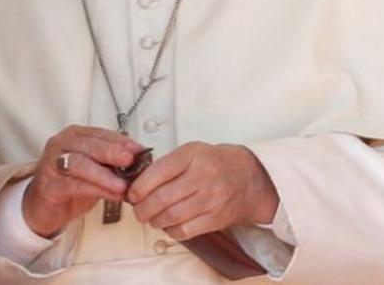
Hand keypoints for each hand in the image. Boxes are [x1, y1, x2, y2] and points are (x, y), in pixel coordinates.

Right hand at [22, 126, 145, 237]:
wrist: (44, 207)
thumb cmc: (70, 184)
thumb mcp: (96, 170)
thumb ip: (113, 163)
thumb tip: (141, 160)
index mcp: (75, 136)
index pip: (101, 134)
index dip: (122, 141)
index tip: (140, 150)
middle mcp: (62, 145)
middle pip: (89, 144)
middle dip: (113, 151)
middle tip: (130, 159)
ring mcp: (53, 164)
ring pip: (81, 163)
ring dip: (104, 174)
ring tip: (123, 184)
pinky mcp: (50, 185)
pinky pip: (75, 186)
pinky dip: (96, 190)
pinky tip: (111, 195)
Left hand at [128, 143, 278, 240]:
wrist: (250, 177)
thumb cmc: (217, 163)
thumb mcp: (192, 151)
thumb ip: (167, 164)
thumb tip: (138, 181)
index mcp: (193, 156)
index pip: (158, 172)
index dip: (139, 187)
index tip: (132, 193)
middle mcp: (202, 176)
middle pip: (162, 198)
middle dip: (143, 208)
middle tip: (138, 210)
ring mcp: (211, 199)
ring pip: (172, 216)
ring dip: (154, 220)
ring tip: (150, 217)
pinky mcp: (216, 218)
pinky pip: (186, 230)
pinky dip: (171, 231)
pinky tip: (167, 225)